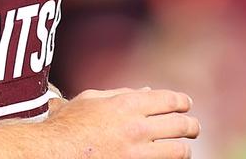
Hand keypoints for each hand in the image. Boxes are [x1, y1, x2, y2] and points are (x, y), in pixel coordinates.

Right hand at [45, 87, 198, 158]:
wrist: (53, 152)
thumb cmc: (67, 125)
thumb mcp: (90, 100)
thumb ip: (120, 93)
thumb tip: (148, 92)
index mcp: (127, 105)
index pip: (170, 100)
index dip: (182, 102)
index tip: (185, 105)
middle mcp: (136, 128)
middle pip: (182, 125)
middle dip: (191, 126)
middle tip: (192, 128)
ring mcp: (136, 153)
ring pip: (179, 151)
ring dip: (184, 149)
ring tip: (183, 148)